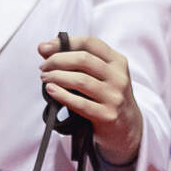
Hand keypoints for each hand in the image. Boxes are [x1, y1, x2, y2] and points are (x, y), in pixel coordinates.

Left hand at [38, 35, 142, 164]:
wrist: (126, 127)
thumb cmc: (106, 96)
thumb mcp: (100, 75)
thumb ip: (75, 59)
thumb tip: (43, 47)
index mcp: (118, 62)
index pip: (90, 43)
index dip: (65, 42)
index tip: (46, 48)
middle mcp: (118, 77)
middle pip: (83, 60)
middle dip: (57, 60)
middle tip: (44, 67)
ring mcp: (114, 97)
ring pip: (80, 80)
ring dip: (56, 77)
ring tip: (45, 78)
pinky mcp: (107, 115)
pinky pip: (80, 103)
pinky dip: (61, 95)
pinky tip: (51, 90)